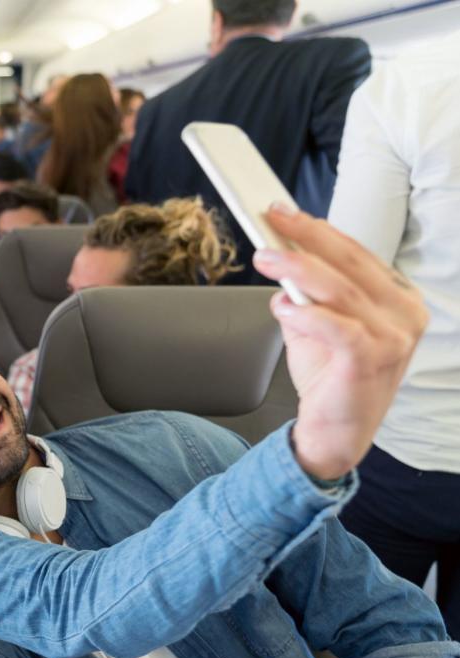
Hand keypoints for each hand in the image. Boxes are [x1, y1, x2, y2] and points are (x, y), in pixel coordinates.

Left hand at [253, 204, 427, 479]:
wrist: (336, 433)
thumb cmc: (331, 378)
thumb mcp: (316, 327)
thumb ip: (306, 295)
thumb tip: (281, 265)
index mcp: (397, 300)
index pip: (357, 255)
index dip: (319, 231)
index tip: (284, 214)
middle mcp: (403, 314)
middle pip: (350, 262)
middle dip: (306, 236)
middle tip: (271, 220)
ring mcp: (393, 337)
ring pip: (340, 289)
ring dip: (297, 268)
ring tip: (265, 258)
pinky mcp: (372, 359)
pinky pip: (337, 326)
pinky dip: (306, 313)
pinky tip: (284, 308)